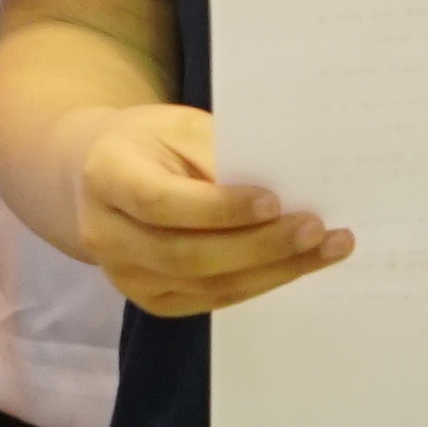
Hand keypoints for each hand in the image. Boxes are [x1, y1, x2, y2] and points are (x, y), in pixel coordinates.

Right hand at [71, 104, 349, 315]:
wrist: (101, 175)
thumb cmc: (151, 141)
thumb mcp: (180, 126)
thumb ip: (221, 155)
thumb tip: (285, 189)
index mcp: (106, 175)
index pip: (161, 203)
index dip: (219, 208)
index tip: (274, 201)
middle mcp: (105, 234)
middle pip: (186, 255)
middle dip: (259, 246)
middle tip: (316, 228)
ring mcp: (125, 276)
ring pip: (205, 286)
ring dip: (273, 270)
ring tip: (326, 248)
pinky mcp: (150, 299)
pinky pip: (210, 299)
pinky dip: (259, 283)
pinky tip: (296, 265)